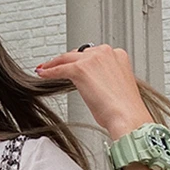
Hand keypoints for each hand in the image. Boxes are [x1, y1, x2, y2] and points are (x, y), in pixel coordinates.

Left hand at [35, 44, 152, 138]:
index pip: (93, 54)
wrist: (126, 116)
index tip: (71, 63)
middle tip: (54, 66)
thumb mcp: (115, 88)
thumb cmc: (123, 108)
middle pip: (79, 53)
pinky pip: (60, 69)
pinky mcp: (81, 69)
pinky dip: (49, 72)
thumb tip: (92, 85)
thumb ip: (104, 80)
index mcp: (118, 56)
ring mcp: (93, 59)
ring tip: (45, 69)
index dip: (80, 60)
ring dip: (54, 64)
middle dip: (65, 60)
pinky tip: (42, 74)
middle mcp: (106, 53)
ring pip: (67, 57)